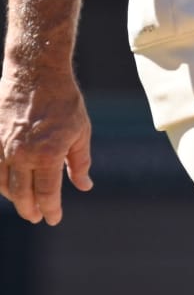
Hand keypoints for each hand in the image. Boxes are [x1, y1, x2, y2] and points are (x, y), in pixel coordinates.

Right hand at [0, 66, 92, 224]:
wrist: (36, 74)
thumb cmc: (64, 101)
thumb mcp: (81, 130)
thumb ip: (80, 161)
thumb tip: (84, 186)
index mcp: (48, 154)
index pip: (47, 194)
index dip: (51, 210)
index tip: (53, 219)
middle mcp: (22, 155)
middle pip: (23, 195)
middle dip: (31, 210)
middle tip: (37, 218)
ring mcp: (3, 149)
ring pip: (4, 185)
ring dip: (15, 198)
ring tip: (25, 203)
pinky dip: (0, 182)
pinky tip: (8, 186)